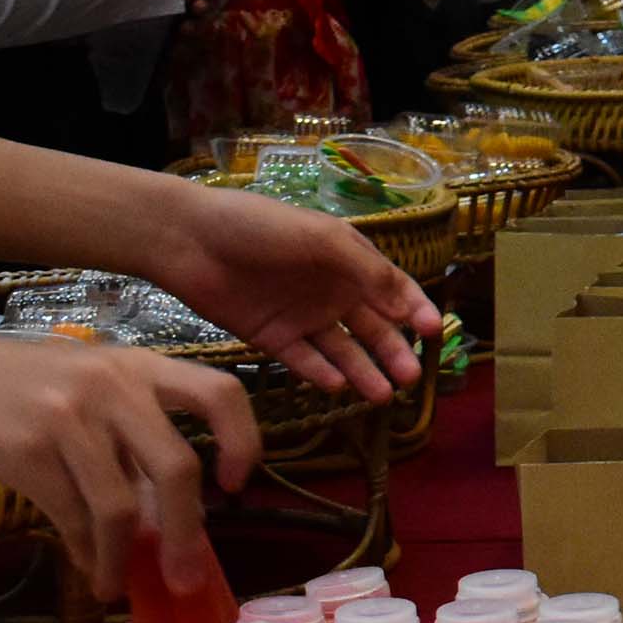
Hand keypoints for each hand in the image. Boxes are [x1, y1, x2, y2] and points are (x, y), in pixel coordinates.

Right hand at [0, 324, 259, 591]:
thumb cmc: (19, 387)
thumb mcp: (88, 392)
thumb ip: (130, 444)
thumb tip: (169, 523)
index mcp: (140, 366)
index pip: (219, 392)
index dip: (242, 440)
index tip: (235, 485)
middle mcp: (114, 387)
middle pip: (177, 468)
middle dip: (189, 533)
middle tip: (186, 577)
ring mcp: (70, 417)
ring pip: (122, 505)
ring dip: (125, 559)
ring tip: (119, 586)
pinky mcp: (28, 451)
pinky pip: (73, 517)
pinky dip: (88, 553)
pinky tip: (89, 568)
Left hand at [140, 181, 438, 404]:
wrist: (188, 240)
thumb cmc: (260, 227)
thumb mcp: (322, 239)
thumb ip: (367, 271)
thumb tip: (409, 306)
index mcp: (348, 260)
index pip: (393, 289)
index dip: (415, 309)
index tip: (434, 332)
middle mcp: (331, 290)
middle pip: (372, 328)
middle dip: (394, 352)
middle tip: (411, 378)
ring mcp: (302, 316)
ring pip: (343, 350)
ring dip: (363, 371)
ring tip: (381, 395)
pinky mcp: (272, 338)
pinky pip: (304, 360)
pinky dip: (320, 373)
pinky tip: (335, 385)